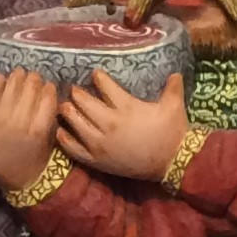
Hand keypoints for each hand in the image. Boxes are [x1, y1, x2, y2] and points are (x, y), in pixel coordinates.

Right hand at [0, 69, 60, 190]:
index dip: (1, 80)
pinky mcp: (41, 128)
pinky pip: (46, 104)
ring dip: (34, 80)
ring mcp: (24, 123)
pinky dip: (48, 93)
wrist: (23, 182)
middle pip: (14, 87)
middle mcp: (5, 119)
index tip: (6, 77)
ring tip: (35, 78)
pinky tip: (49, 87)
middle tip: (24, 75)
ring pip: (30, 91)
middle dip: (20, 76)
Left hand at [58, 70, 189, 180]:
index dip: (98, 78)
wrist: (173, 164)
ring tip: (64, 106)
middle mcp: (110, 123)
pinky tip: (61, 132)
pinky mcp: (99, 161)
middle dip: (77, 94)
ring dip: (68, 112)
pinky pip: (76, 149)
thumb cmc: (172, 133)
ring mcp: (102, 144)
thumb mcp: (174, 107)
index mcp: (126, 107)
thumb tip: (176, 72)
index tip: (95, 74)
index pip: (105, 86)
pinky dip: (66, 139)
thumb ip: (173, 88)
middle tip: (74, 89)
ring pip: (76, 123)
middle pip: (85, 103)